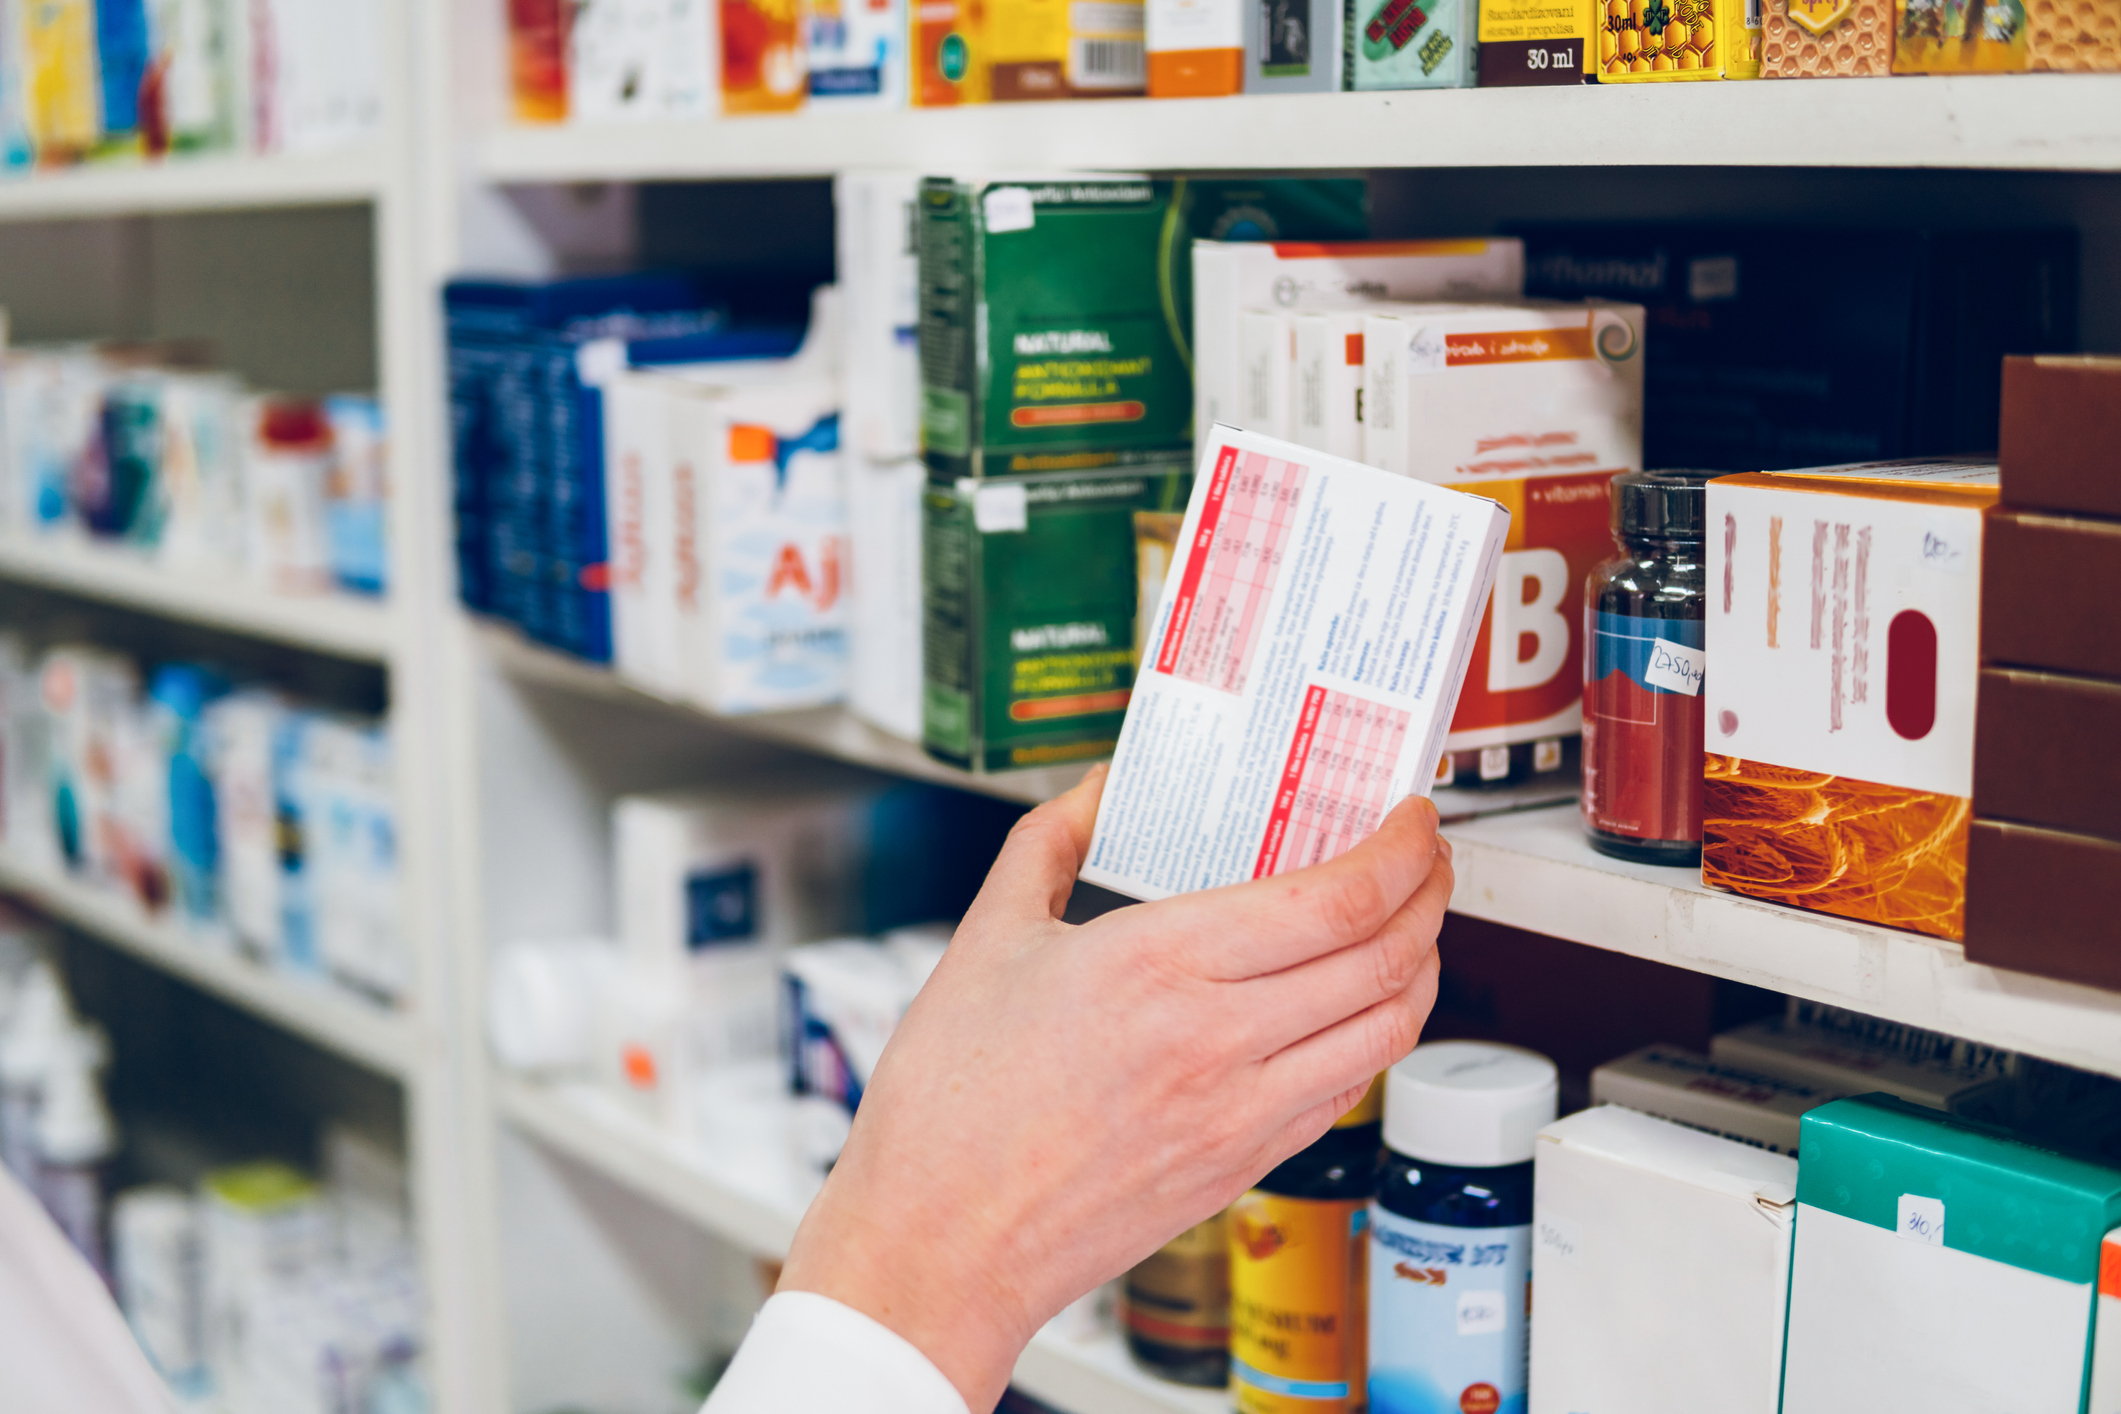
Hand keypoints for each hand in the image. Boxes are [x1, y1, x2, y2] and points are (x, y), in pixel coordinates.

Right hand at [777, 765, 1451, 1411]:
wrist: (943, 1242)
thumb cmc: (951, 1108)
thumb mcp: (987, 938)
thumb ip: (1050, 842)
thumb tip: (1101, 789)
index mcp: (1158, 964)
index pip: (1337, 897)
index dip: (1400, 850)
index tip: (1410, 818)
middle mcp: (1218, 1040)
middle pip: (1385, 955)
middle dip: (1430, 892)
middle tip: (1425, 857)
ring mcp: (1241, 1112)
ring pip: (1388, 1029)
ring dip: (1421, 966)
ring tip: (1409, 926)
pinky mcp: (1242, 1166)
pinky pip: (1346, 1091)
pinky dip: (1375, 1037)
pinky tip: (1353, 1010)